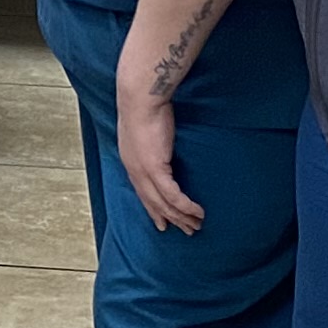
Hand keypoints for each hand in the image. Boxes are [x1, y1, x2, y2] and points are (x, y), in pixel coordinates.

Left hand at [113, 77, 207, 233]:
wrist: (140, 98)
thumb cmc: (145, 106)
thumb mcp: (144, 127)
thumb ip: (151, 140)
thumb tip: (161, 142)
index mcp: (130, 162)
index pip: (142, 193)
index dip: (153, 209)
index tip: (162, 221)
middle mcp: (134, 171)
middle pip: (153, 203)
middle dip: (170, 218)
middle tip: (185, 230)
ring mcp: (143, 172)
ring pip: (164, 204)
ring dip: (181, 216)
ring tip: (196, 225)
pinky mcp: (155, 169)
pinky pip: (172, 195)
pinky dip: (185, 206)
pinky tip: (197, 212)